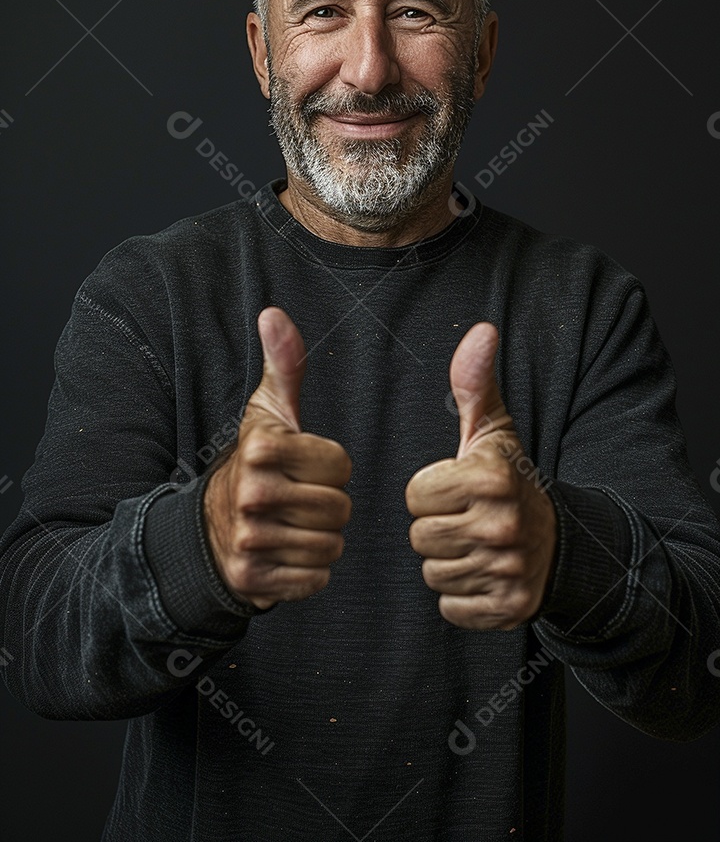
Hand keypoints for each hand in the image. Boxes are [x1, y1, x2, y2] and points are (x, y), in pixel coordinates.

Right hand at [203, 307, 351, 607]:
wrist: (209, 529)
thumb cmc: (254, 462)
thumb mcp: (268, 411)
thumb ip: (284, 364)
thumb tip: (274, 314)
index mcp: (260, 449)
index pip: (340, 465)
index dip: (331, 467)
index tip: (306, 466)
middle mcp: (250, 493)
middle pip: (340, 508)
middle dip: (330, 506)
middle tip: (302, 500)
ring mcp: (248, 540)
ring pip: (331, 546)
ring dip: (322, 539)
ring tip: (295, 525)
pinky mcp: (252, 579)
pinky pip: (315, 579)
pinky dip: (309, 571)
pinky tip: (287, 553)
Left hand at [405, 323, 555, 629]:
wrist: (560, 544)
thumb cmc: (510, 481)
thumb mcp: (493, 431)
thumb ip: (474, 383)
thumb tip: (481, 330)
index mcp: (492, 478)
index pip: (415, 494)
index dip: (428, 491)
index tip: (454, 488)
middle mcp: (503, 524)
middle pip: (420, 536)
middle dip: (435, 528)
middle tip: (464, 519)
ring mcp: (509, 569)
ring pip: (433, 572)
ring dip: (447, 561)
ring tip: (474, 544)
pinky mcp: (509, 608)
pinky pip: (451, 606)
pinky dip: (462, 595)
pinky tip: (482, 573)